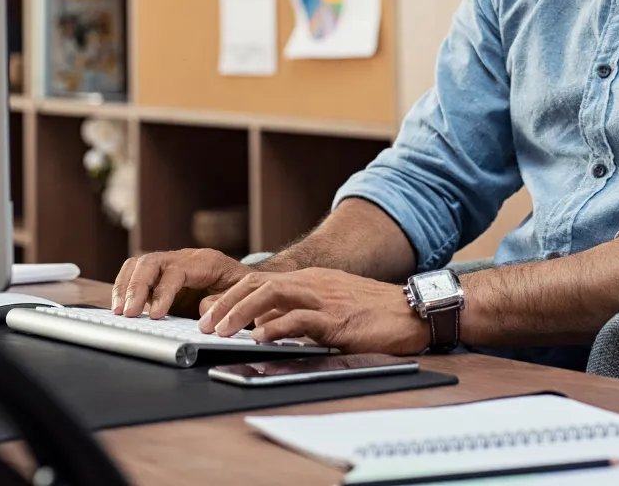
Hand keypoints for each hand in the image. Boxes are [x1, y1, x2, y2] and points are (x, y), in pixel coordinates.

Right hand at [112, 249, 248, 318]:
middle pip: (151, 262)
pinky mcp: (162, 276)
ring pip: (139, 264)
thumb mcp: (240, 297)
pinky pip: (137, 273)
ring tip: (119, 311)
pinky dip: (125, 287)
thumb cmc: (244, 290)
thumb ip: (222, 303)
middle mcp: (184, 258)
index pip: (176, 270)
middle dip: (136, 287)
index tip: (155, 314)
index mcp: (205, 261)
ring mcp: (171, 264)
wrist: (247, 282)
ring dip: (125, 286)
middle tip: (128, 313)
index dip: (163, 291)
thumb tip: (202, 310)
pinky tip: (122, 306)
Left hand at [197, 268, 428, 354]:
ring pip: (272, 295)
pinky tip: (260, 337)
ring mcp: (325, 298)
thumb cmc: (375, 312)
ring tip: (221, 330)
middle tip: (205, 324)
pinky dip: (276, 326)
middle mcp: (313, 283)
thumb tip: (265, 326)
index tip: (209, 314)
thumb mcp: (332, 305)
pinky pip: (300, 319)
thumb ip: (300, 312)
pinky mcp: (337, 319)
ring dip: (241, 313)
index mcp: (311, 280)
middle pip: (258, 284)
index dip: (231, 296)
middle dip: (227, 303)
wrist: (413, 310)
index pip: (260, 281)